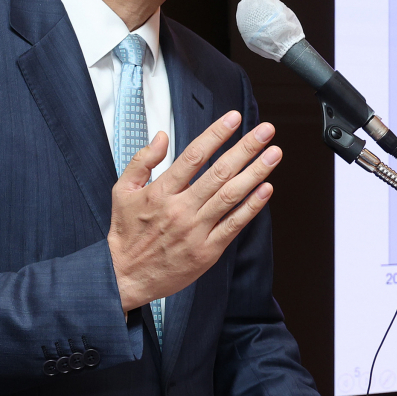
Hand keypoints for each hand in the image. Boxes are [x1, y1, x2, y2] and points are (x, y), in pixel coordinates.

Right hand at [108, 110, 279, 311]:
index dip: (216, 134)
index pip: (194, 156)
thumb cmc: (126, 234)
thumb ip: (142, 161)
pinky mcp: (207, 250)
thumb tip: (162, 136)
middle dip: (246, 148)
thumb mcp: (123, 192)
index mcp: (161, 192)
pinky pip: (234, 224)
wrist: (125, 277)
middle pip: (219, 172)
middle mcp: (181, 209)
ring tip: (274, 154)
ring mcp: (196, 230)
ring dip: (256, 172)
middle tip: (266, 131)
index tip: (234, 118)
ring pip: (231, 196)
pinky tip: (266, 189)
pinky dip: (252, 206)